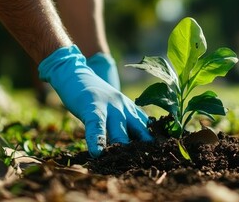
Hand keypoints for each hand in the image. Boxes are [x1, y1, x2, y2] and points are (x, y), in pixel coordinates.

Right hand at [38, 46, 152, 157]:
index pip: (148, 129)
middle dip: (143, 151)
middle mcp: (125, 108)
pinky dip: (97, 140)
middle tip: (149, 164)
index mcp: (131, 109)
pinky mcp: (92, 107)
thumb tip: (131, 149)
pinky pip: (96, 126)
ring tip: (126, 165)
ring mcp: (109, 107)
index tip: (163, 156)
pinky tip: (97, 152)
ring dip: (123, 149)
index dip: (155, 144)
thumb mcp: (114, 107)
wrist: (75, 72)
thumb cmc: (93, 96)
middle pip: (139, 133)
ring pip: (120, 132)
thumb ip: (124, 123)